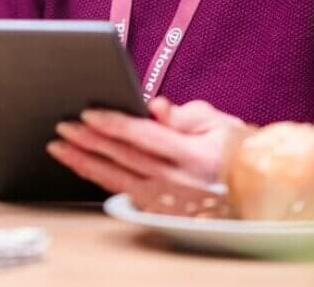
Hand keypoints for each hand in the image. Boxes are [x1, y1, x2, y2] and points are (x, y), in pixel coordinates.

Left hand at [46, 96, 245, 194]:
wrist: (254, 185)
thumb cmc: (233, 145)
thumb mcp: (216, 120)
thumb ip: (183, 114)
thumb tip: (154, 105)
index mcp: (194, 156)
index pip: (144, 137)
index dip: (114, 124)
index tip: (88, 113)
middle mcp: (178, 182)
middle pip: (124, 158)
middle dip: (89, 141)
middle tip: (62, 126)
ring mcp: (168, 200)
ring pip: (117, 180)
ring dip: (85, 162)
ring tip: (59, 147)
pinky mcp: (160, 209)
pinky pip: (123, 192)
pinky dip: (99, 178)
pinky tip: (81, 165)